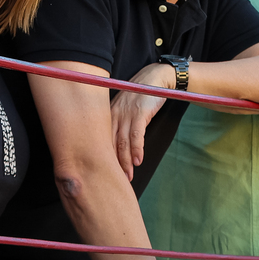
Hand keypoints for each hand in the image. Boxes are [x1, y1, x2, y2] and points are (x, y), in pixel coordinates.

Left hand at [109, 63, 172, 180]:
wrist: (154, 78)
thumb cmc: (140, 95)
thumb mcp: (125, 109)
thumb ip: (120, 124)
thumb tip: (118, 146)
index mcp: (109, 114)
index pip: (103, 140)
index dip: (104, 158)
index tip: (106, 173)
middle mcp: (115, 114)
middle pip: (111, 144)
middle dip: (114, 165)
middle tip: (117, 181)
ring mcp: (127, 114)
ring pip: (123, 142)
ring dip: (126, 161)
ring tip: (128, 176)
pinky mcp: (139, 113)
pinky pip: (136, 135)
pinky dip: (137, 150)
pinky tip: (138, 161)